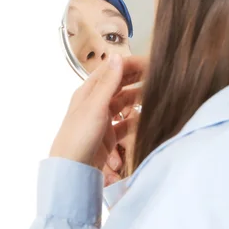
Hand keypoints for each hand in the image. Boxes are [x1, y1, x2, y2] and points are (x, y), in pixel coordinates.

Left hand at [50, 55, 145, 169]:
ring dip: (137, 96)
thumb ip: (108, 82)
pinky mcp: (108, 136)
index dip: (129, 64)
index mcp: (88, 91)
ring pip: (122, 102)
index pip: (111, 70)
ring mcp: (101, 119)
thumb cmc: (79, 136)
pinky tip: (145, 116)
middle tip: (157, 74)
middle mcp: (94, 102)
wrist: (71, 172)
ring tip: (155, 92)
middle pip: (118, 85)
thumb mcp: (95, 106)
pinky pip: (125, 122)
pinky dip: (135, 118)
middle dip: (135, 77)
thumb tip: (117, 56)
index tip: (150, 62)